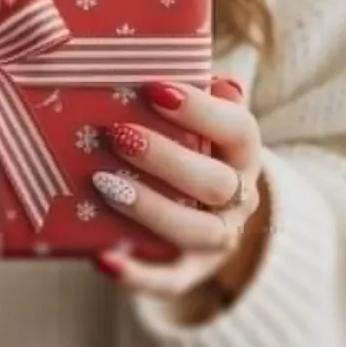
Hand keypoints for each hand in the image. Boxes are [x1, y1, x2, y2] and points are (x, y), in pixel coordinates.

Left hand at [91, 78, 263, 301]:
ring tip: (102, 185)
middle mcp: (239, 197)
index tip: (153, 88)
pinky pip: (170, 281)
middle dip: (165, 159)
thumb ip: (193, 92)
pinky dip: (137, 276)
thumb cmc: (190, 146)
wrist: (207, 210)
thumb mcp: (195, 117)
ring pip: (197, 231)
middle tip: (116, 135)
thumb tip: (185, 65)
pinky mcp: (191, 271)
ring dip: (150, 208)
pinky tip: (102, 259)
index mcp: (243, 152)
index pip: (238, 129)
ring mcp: (218, 238)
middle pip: (217, 183)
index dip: (200, 110)